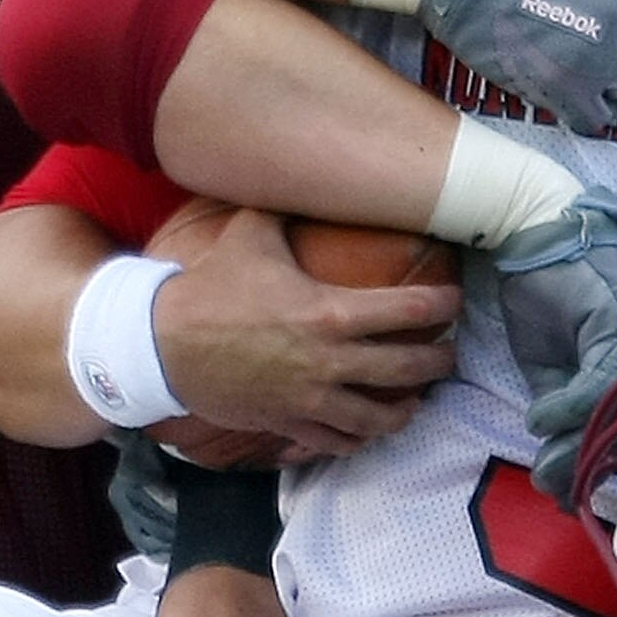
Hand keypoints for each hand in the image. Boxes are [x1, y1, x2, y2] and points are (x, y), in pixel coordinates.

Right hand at [147, 207, 458, 459]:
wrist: (162, 344)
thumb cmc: (211, 286)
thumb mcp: (250, 233)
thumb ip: (286, 207)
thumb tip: (306, 173)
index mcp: (331, 311)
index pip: (409, 309)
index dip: (442, 306)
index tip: (454, 303)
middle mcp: (330, 359)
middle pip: (408, 369)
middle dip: (437, 362)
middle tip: (448, 355)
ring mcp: (311, 398)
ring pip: (379, 417)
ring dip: (405, 410)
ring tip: (416, 402)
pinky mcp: (288, 422)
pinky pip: (336, 442)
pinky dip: (357, 440)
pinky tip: (366, 431)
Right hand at [496, 189, 616, 504]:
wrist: (534, 229)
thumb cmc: (546, 292)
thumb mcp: (550, 368)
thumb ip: (560, 411)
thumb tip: (555, 467)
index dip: (602, 466)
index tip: (572, 498)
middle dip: (590, 466)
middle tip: (557, 494)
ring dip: (577, 445)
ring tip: (545, 472)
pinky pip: (601, 379)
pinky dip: (567, 405)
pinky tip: (539, 417)